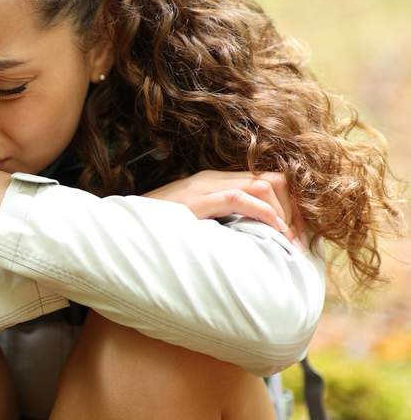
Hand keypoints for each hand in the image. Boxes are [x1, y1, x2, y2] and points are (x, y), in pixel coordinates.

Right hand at [143, 170, 300, 241]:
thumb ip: (217, 223)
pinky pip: (241, 198)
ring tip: (288, 241)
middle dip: (295, 209)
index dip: (290, 204)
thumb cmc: (155, 234)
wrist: (120, 232)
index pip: (266, 180)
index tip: (295, 234)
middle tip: (299, 240)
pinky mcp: (196, 200)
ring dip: (284, 214)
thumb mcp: (192, 225)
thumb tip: (251, 240)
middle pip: (274, 178)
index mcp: (211, 182)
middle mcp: (211, 178)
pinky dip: (265, 214)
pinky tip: (274, 232)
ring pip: (263, 185)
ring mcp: (203, 187)